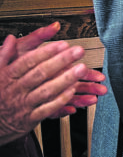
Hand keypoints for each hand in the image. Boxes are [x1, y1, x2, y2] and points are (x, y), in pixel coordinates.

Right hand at [0, 23, 106, 145]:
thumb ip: (6, 54)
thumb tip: (11, 38)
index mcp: (7, 76)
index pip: (28, 62)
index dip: (46, 52)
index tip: (63, 44)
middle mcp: (16, 90)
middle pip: (40, 74)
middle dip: (61, 61)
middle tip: (78, 51)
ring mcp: (24, 105)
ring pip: (46, 90)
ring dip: (66, 79)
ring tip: (82, 68)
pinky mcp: (30, 118)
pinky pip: (48, 109)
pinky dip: (61, 100)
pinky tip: (73, 90)